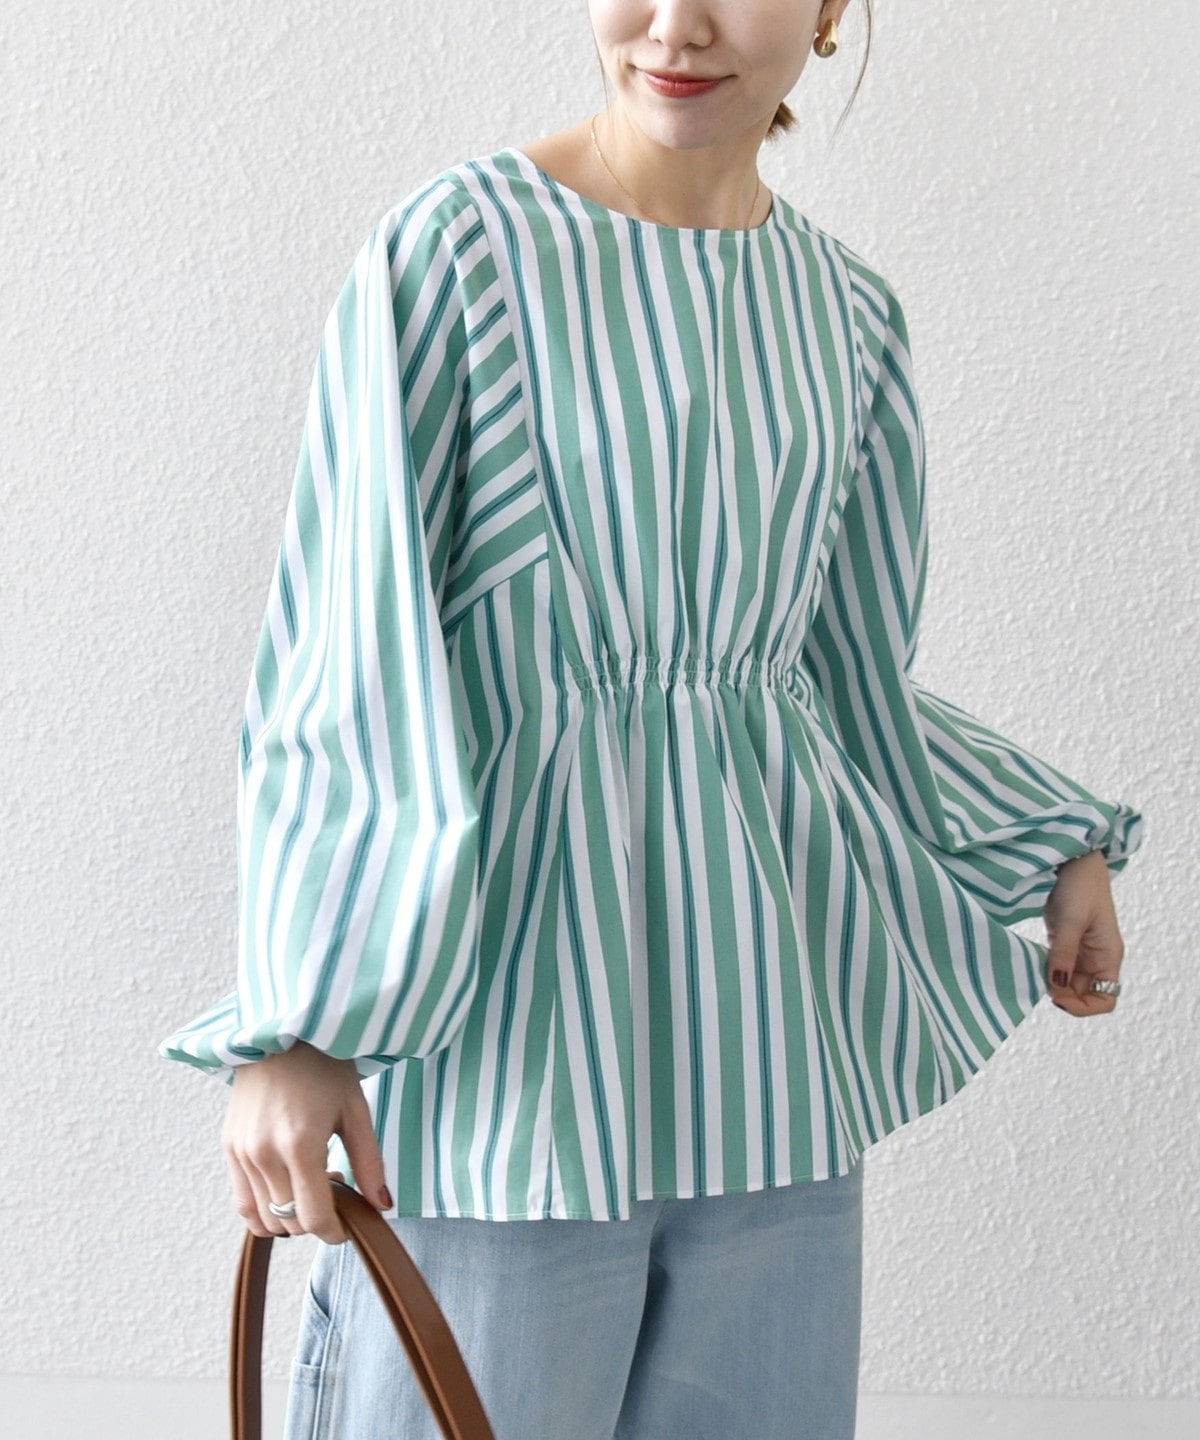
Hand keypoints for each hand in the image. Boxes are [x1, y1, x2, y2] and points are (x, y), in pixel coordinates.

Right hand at [221, 1040, 392, 1243]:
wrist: (280, 1033)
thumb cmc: (324, 1066)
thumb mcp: (356, 1110)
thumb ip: (369, 1163)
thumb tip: (382, 1206)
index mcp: (300, 1145)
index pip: (313, 1218)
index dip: (334, 1233)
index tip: (348, 1226)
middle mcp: (263, 1154)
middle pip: (289, 1222)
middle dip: (316, 1220)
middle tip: (336, 1190)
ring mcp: (241, 1153)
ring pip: (263, 1219)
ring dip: (290, 1217)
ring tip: (311, 1184)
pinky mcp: (229, 1148)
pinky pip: (242, 1202)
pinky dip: (264, 1210)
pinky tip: (286, 1188)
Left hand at [1043, 849, 1125, 1017]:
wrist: (1074, 858)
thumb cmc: (1081, 885)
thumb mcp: (1072, 920)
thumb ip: (1064, 954)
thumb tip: (1056, 986)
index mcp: (1108, 957)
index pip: (1105, 999)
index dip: (1083, 1007)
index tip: (1056, 997)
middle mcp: (1097, 959)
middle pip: (1083, 994)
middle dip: (1062, 996)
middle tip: (1037, 984)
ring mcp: (1081, 951)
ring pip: (1068, 982)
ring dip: (1051, 984)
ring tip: (1032, 975)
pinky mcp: (1066, 942)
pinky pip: (1058, 966)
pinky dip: (1046, 970)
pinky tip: (1031, 965)